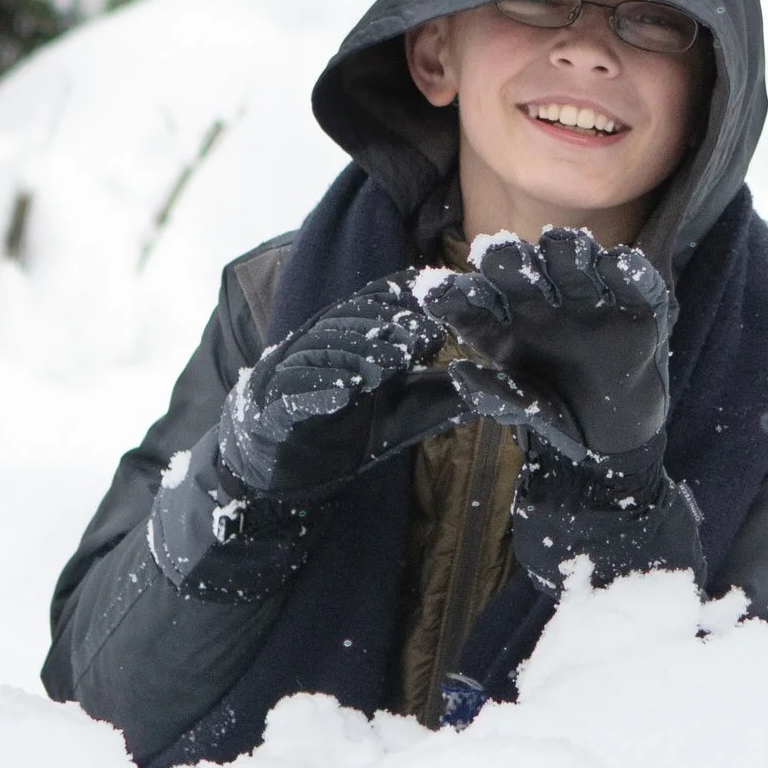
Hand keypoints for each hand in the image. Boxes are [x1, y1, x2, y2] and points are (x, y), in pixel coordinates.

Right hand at [150, 277, 447, 600]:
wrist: (291, 470)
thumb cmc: (352, 430)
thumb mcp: (407, 409)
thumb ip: (444, 392)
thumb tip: (495, 380)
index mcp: (355, 336)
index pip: (379, 302)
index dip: (407, 297)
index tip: (441, 301)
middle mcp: (321, 344)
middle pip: (352, 321)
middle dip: (388, 326)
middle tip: (424, 339)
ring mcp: (293, 372)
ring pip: (323, 351)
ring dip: (357, 354)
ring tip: (388, 366)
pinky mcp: (272, 406)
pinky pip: (292, 392)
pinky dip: (316, 389)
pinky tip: (342, 393)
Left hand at [415, 227, 672, 464]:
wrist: (616, 434)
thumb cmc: (560, 414)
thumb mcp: (528, 411)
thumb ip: (497, 395)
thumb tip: (461, 372)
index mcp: (505, 324)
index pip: (475, 304)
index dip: (455, 295)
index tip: (435, 291)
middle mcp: (541, 302)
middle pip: (520, 271)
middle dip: (508, 259)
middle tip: (499, 251)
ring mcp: (587, 298)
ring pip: (573, 263)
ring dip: (565, 252)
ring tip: (561, 245)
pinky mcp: (635, 305)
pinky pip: (633, 282)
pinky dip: (628, 271)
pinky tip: (618, 263)